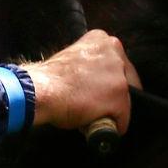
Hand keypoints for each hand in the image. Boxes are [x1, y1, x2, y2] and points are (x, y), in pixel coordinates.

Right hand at [21, 30, 140, 132]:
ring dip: (109, 110)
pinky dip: (109, 127)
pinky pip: (122, 121)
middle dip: (111, 95)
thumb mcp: (73, 58)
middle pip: (126, 81)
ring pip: (124, 101)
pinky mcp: (120, 100)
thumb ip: (90, 64)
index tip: (95, 91)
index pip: (118, 65)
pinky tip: (92, 124)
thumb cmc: (50, 78)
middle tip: (91, 104)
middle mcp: (116, 54)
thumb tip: (93, 82)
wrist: (42, 90)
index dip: (107, 82)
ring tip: (89, 113)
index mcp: (103, 40)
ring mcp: (120, 77)